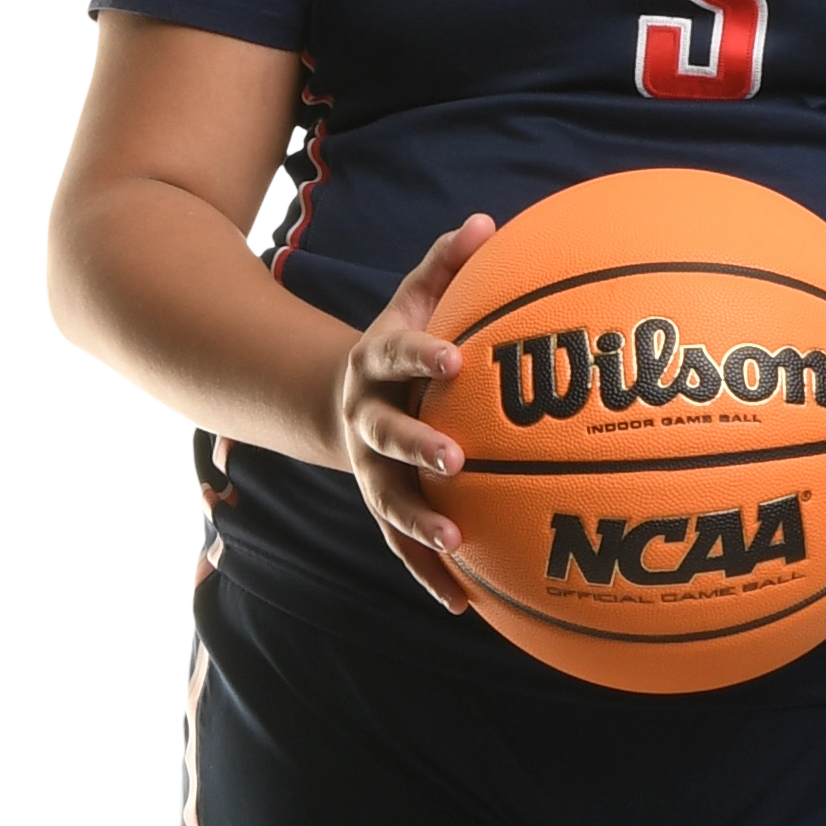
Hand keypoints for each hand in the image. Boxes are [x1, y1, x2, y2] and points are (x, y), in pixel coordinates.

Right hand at [328, 213, 496, 612]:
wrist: (339, 402)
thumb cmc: (399, 347)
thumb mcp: (412, 301)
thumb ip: (446, 265)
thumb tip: (486, 222)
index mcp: (375, 366)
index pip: (400, 357)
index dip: (424, 356)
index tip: (455, 359)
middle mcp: (366, 422)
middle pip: (388, 437)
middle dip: (418, 449)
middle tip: (457, 460)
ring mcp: (371, 471)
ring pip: (391, 503)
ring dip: (421, 525)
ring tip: (457, 546)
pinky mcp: (382, 508)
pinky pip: (403, 547)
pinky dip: (430, 575)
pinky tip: (465, 603)